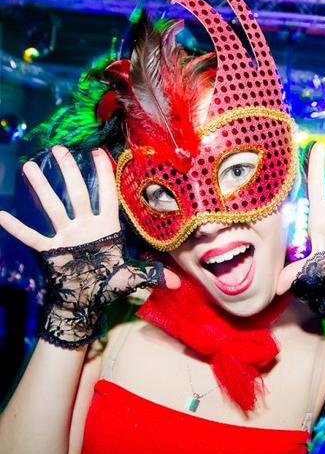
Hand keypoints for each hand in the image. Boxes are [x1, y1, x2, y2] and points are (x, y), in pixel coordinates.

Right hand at [0, 146, 178, 288]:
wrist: (84, 304)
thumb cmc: (106, 287)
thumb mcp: (129, 278)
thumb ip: (150, 276)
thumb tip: (178, 283)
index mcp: (106, 228)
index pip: (106, 195)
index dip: (103, 174)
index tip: (98, 151)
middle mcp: (85, 226)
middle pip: (77, 194)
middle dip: (70, 173)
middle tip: (60, 149)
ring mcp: (65, 236)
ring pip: (53, 207)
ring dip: (41, 189)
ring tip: (30, 167)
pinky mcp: (49, 251)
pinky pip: (31, 236)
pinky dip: (16, 228)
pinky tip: (1, 214)